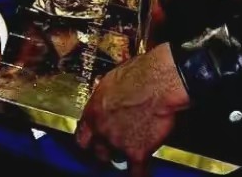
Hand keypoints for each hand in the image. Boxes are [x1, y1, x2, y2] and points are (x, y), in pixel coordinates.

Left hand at [75, 43, 189, 176]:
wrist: (158, 82)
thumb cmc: (140, 74)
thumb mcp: (113, 80)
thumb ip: (107, 98)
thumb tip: (110, 99)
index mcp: (94, 111)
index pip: (82, 135)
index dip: (89, 139)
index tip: (93, 140)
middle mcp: (102, 130)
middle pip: (98, 150)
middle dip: (106, 147)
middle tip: (115, 141)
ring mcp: (118, 143)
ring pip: (116, 159)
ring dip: (122, 155)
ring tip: (132, 145)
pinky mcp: (137, 152)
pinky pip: (136, 173)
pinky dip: (139, 174)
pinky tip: (141, 171)